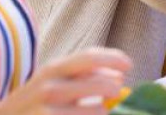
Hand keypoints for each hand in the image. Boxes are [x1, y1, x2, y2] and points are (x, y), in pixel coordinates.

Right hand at [0, 48, 130, 113]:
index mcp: (53, 69)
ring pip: (97, 111)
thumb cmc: (36, 100)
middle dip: (114, 88)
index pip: (90, 57)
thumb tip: (118, 77)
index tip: (129, 65)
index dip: (114, 58)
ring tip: (97, 111)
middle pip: (100, 84)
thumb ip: (83, 74)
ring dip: (103, 111)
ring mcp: (48, 110)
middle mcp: (50, 87)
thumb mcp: (53, 79)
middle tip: (116, 91)